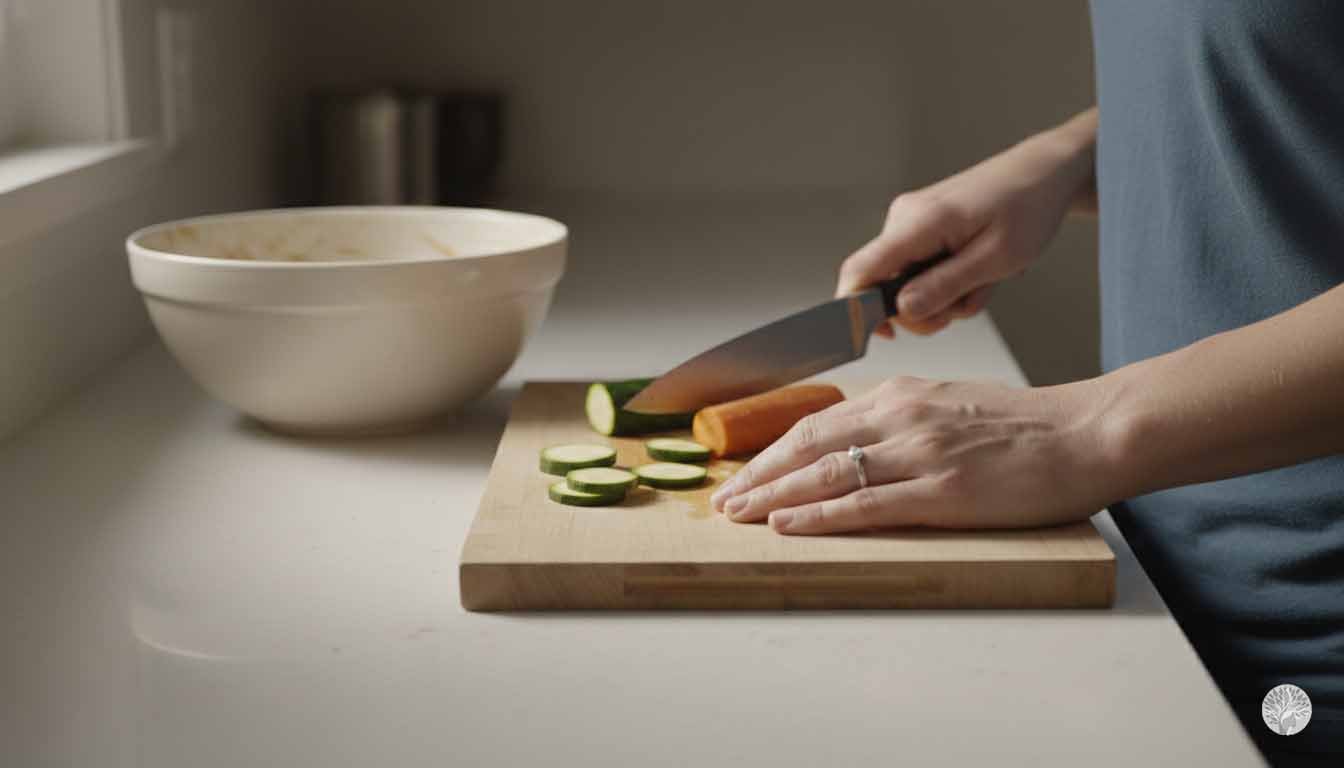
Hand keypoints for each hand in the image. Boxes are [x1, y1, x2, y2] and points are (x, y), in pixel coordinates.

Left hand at [709, 376, 1118, 534]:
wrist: (1086, 432)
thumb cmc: (1026, 426)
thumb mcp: (952, 403)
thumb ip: (904, 418)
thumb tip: (862, 439)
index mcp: (901, 395)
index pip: (817, 423)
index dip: (772, 450)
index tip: (742, 472)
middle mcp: (900, 416)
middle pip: (806, 445)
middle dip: (757, 474)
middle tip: (722, 499)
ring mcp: (919, 453)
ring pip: (824, 473)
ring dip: (772, 495)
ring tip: (737, 515)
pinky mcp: (941, 491)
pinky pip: (864, 505)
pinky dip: (817, 516)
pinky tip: (786, 525)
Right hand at [839, 111, 1096, 336]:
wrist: (1044, 174)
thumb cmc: (1027, 208)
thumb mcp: (995, 258)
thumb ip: (944, 286)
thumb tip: (901, 312)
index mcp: (917, 223)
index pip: (860, 271)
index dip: (856, 311)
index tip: (882, 336)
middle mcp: (904, 221)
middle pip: (885, 287)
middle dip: (925, 309)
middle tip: (966, 307)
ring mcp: (912, 224)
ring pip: (909, 284)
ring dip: (946, 297)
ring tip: (984, 281)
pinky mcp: (923, 230)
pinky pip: (923, 272)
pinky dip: (950, 282)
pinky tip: (979, 271)